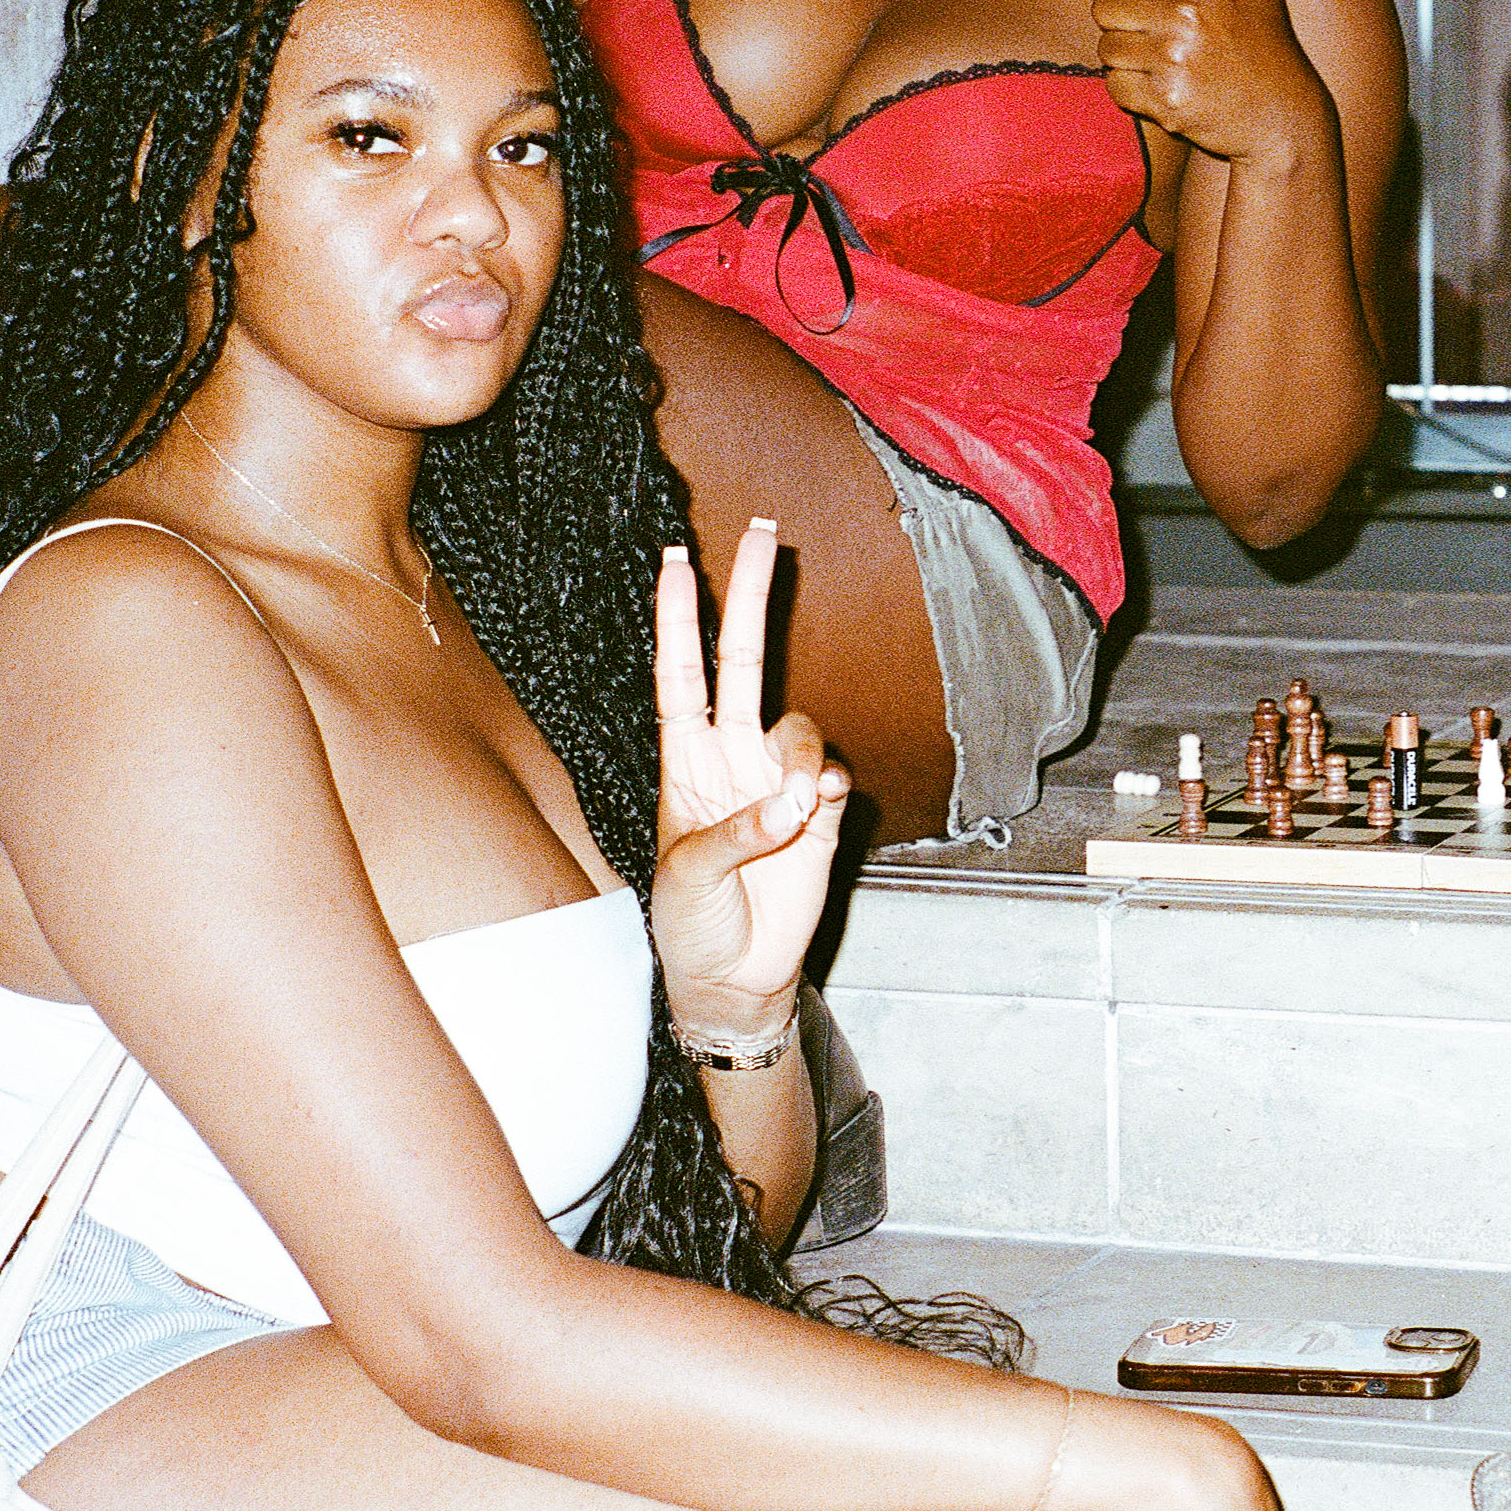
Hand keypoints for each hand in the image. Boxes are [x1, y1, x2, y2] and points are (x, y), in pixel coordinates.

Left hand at [649, 521, 846, 1034]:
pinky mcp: (822, 816)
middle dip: (751, 596)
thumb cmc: (691, 923)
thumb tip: (796, 797)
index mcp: (683, 763)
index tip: (676, 559)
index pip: (681, 673)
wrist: (736, 977)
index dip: (678, 617)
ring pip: (800, 727)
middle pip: (744, 660)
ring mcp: (778, 783)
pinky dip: (829, 789)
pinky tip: (817, 812)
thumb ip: (737, 831)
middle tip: (766, 533)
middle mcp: (730, 759)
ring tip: (794, 811)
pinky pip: (834, 779)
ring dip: (800, 757)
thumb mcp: (688, 876)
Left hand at [1092, 0, 1327, 165]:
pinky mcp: (1167, 101)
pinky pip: (1114, 86)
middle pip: (1103, 8)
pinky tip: (1167, 88)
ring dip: (1128, 58)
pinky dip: (1133, 92)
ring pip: (1105, 48)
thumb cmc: (1263, 32)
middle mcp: (1185, 14)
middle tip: (1162, 34)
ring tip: (1168, 62)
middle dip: (1125, 22)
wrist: (1284, 115)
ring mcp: (1176, 60)